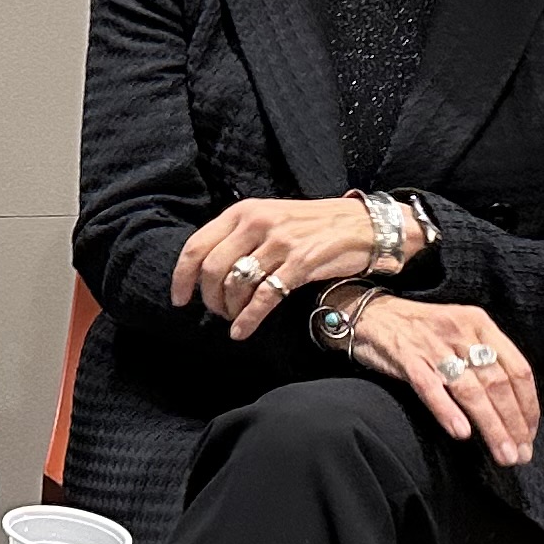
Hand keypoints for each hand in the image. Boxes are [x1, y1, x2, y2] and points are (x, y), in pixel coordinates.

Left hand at [171, 195, 378, 338]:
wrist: (364, 226)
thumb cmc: (313, 226)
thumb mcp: (270, 218)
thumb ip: (240, 236)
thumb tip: (208, 269)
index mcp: (242, 211)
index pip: (197, 245)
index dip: (182, 276)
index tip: (179, 299)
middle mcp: (256, 223)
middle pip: (212, 268)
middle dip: (208, 297)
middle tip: (215, 313)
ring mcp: (279, 242)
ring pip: (236, 283)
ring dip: (229, 309)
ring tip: (233, 319)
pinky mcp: (301, 263)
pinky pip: (264, 297)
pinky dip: (249, 318)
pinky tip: (242, 331)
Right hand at [336, 297, 538, 466]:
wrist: (367, 312)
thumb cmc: (418, 329)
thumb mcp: (459, 331)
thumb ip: (484, 359)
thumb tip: (512, 407)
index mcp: (480, 324)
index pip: (518, 369)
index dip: (528, 406)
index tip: (528, 435)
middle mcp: (461, 332)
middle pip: (497, 384)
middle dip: (513, 424)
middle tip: (519, 455)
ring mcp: (432, 344)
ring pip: (470, 390)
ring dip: (491, 426)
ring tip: (502, 454)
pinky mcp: (405, 356)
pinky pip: (430, 387)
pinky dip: (447, 411)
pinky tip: (461, 433)